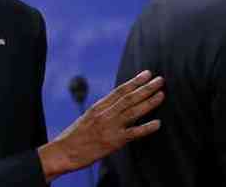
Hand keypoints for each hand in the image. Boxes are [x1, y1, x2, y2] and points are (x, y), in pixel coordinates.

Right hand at [38, 70, 163, 181]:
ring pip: (133, 111)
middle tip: (160, 80)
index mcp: (98, 107)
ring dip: (149, 102)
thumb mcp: (87, 118)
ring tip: (161, 94)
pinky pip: (133, 133)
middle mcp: (105, 114)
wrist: (64, 152)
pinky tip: (157, 123)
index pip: (119, 90)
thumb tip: (118, 104)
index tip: (147, 73)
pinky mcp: (113, 141)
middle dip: (146, 88)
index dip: (134, 81)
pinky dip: (146, 128)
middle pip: (129, 98)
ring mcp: (110, 127)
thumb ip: (103, 111)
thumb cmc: (75, 137)